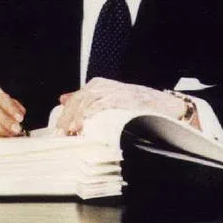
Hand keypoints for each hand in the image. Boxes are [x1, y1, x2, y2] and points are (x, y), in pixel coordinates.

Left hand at [56, 77, 199, 134]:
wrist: (165, 106)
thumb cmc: (136, 105)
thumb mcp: (108, 98)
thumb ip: (86, 99)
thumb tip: (63, 99)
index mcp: (97, 85)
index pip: (74, 100)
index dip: (64, 116)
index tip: (57, 133)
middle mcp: (102, 86)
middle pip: (78, 101)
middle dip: (67, 119)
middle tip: (62, 136)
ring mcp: (113, 91)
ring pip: (87, 102)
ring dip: (78, 118)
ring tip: (73, 133)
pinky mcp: (123, 98)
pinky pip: (103, 104)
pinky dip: (93, 113)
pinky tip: (87, 124)